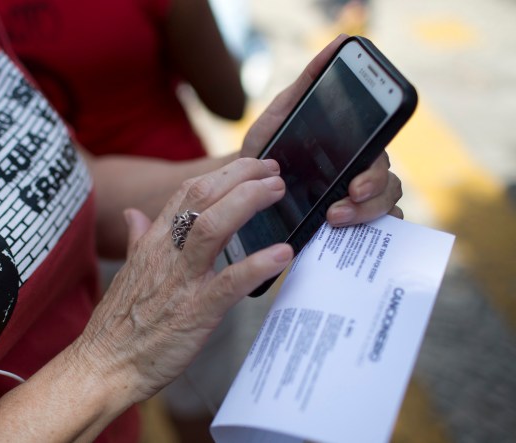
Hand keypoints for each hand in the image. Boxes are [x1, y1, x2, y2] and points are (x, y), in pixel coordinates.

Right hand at [72, 158, 292, 402]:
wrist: (102, 366)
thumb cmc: (117, 325)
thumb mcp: (127, 272)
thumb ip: (138, 240)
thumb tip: (134, 214)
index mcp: (153, 243)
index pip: (187, 193)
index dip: (223, 174)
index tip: (250, 166)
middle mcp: (165, 254)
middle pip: (202, 198)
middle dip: (241, 176)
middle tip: (273, 169)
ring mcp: (180, 281)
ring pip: (212, 227)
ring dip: (248, 202)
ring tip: (276, 190)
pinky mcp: (194, 312)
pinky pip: (228, 282)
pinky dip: (257, 265)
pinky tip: (282, 252)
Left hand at [240, 34, 402, 226]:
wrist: (239, 192)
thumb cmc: (265, 150)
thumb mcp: (279, 117)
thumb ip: (306, 86)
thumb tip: (336, 44)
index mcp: (352, 151)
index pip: (380, 159)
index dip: (375, 173)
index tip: (355, 183)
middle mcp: (358, 179)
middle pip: (388, 189)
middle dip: (369, 200)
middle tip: (339, 208)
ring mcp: (351, 207)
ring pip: (384, 214)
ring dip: (363, 219)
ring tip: (332, 221)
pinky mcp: (338, 234)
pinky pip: (367, 241)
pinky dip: (360, 243)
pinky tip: (335, 241)